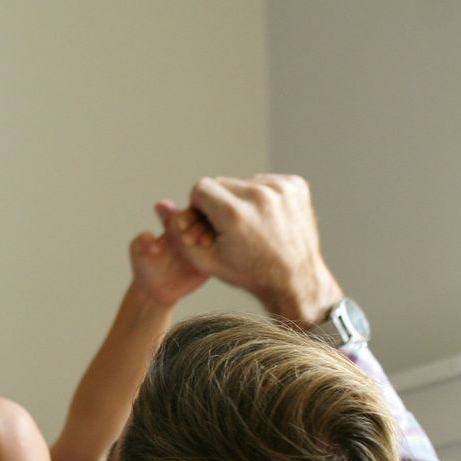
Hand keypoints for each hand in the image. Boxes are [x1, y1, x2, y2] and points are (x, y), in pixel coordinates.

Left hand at [129, 205, 208, 307]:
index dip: (183, 215)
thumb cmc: (145, 267)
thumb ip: (141, 241)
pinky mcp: (211, 257)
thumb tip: (149, 236)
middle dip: (196, 224)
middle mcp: (192, 230)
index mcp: (175, 224)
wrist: (155, 290)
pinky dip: (218, 249)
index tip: (177, 224)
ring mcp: (203, 243)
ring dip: (208, 234)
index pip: (184, 213)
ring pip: (213, 232)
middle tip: (187, 236)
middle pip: (202, 220)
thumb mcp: (138, 252)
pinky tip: (213, 251)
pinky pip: (220, 251)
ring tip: (201, 242)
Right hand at [167, 174, 343, 323]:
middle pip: (222, 183)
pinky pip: (266, 182)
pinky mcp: (296, 185)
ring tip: (250, 225)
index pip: (201, 187)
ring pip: (244, 182)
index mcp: (235, 214)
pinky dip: (262, 196)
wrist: (294, 278)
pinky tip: (266, 218)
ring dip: (241, 199)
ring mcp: (282, 189)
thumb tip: (164, 208)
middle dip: (219, 202)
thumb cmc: (248, 272)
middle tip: (228, 226)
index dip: (199, 206)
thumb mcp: (205, 261)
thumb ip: (179, 235)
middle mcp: (260, 196)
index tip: (208, 223)